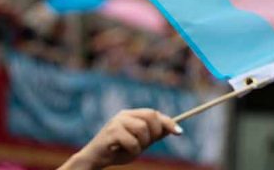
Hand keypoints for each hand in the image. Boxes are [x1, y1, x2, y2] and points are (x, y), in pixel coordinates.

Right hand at [60, 109, 182, 169]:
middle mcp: (124, 115)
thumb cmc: (117, 152)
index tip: (179, 132)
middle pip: (151, 116)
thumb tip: (172, 129)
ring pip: (142, 129)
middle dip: (155, 132)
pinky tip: (123, 152)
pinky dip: (132, 151)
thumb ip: (152, 136)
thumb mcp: (138, 144)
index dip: (168, 122)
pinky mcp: (111, 132)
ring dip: (142, 144)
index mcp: (131, 115)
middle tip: (147, 144)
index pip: (154, 113)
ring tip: (132, 150)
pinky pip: (132, 142)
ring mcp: (117, 122)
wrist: (94, 160)